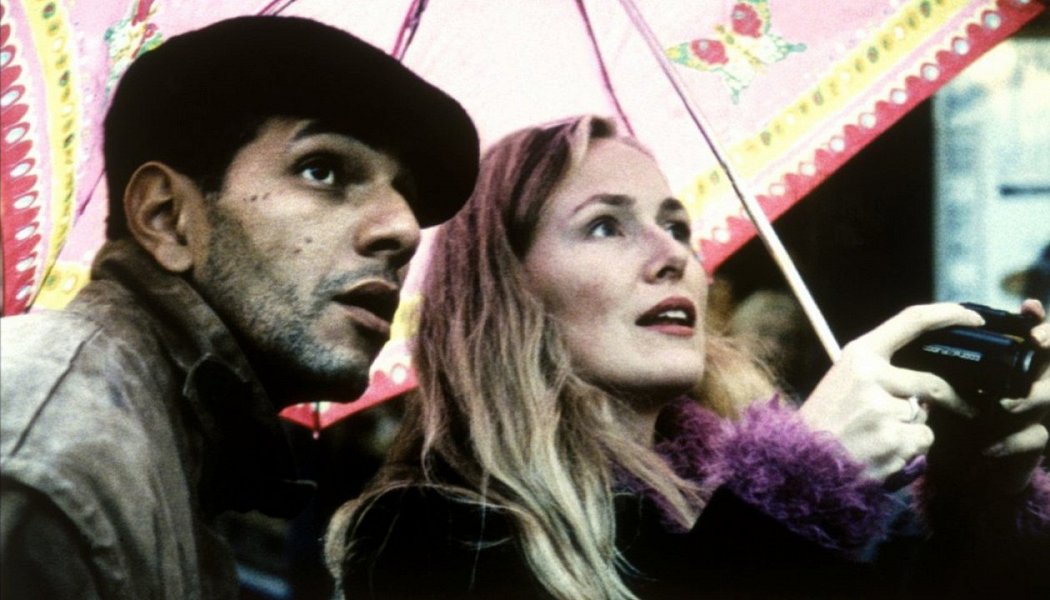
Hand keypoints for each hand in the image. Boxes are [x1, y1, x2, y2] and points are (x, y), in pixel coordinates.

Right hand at [798, 303, 981, 482]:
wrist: (801, 462)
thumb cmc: (825, 422)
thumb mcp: (843, 382)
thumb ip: (881, 375)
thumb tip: (925, 388)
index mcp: (859, 354)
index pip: (911, 321)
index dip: (948, 314)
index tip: (973, 317)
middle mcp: (872, 376)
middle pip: (931, 383)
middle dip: (949, 400)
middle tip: (958, 409)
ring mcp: (883, 408)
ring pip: (924, 417)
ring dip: (911, 430)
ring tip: (876, 438)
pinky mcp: (894, 439)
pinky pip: (922, 441)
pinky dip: (910, 450)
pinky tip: (881, 452)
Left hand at [926, 299, 1049, 496]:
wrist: (955, 473)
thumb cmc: (946, 422)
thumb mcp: (938, 390)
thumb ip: (936, 369)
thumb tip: (915, 343)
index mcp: (1003, 364)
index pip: (1026, 335)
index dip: (1034, 319)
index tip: (1028, 306)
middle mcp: (1024, 382)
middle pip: (1047, 358)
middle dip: (1048, 343)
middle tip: (1036, 340)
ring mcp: (1032, 412)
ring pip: (1047, 395)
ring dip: (1026, 399)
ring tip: (1003, 407)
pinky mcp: (1032, 442)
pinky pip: (1035, 436)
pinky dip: (1012, 441)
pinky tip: (989, 447)